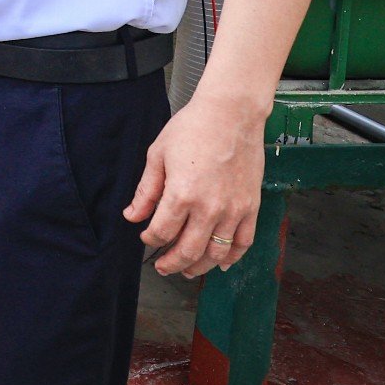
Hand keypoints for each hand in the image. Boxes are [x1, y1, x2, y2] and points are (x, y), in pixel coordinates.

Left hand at [124, 91, 265, 275]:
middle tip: (162, 267)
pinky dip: (232, 258)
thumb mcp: (158, 155)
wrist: (232, 114)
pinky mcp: (251, 207)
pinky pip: (243, 243)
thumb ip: (146, 191)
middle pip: (188, 250)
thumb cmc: (192, 128)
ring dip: (200, 267)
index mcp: (182, 194)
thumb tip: (132, 217)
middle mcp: (209, 208)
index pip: (162, 232)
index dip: (151, 240)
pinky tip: (221, 264)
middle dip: (172, 263)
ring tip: (188, 270)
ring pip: (216, 254)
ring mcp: (234, 210)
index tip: (147, 238)